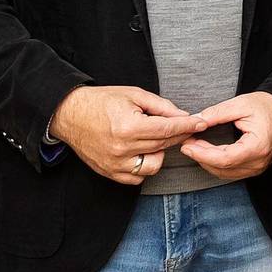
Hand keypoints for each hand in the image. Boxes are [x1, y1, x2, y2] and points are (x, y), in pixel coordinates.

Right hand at [49, 85, 207, 184]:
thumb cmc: (101, 102)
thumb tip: (184, 115)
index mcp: (128, 127)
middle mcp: (122, 148)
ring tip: (154, 139)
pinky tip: (142, 152)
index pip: (168, 130)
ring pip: (154, 165)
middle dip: (179, 135)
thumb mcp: (134, 95)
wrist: (69, 114)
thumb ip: (161, 106)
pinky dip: (145, 166)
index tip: (201, 123)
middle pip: (164, 145)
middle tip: (184, 127)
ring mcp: (114, 163)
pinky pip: (138, 177)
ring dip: (160, 152)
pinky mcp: (109, 172)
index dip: (188, 126)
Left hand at [181, 92, 271, 181]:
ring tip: (195, 146)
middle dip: (201, 156)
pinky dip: (216, 164)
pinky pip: (230, 172)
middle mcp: (259, 162)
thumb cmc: (268, 106)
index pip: (224, 159)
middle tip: (187, 142)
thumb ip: (217, 113)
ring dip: (207, 162)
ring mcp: (258, 167)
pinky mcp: (255, 168)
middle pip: (222, 168)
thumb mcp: (241, 104)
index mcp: (258, 146)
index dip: (202, 154)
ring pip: (224, 173)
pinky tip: (207, 152)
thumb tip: (195, 121)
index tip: (187, 145)